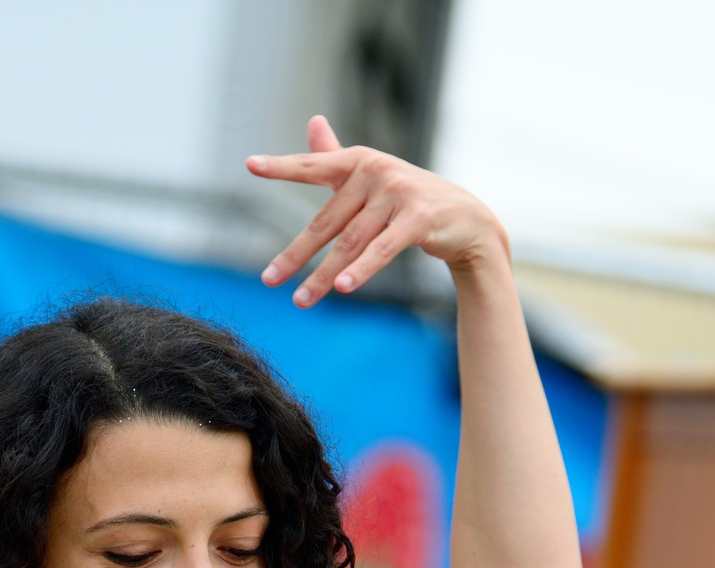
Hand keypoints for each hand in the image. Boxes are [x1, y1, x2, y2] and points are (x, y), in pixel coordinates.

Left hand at [248, 114, 504, 307]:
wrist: (464, 219)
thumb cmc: (409, 200)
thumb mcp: (372, 177)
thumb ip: (338, 155)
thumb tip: (313, 121)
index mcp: (359, 162)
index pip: (314, 166)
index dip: (282, 166)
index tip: (250, 165)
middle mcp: (376, 172)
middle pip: (326, 222)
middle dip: (296, 255)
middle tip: (269, 280)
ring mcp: (398, 193)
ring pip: (350, 243)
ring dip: (323, 275)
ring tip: (300, 301)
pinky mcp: (418, 219)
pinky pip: (382, 249)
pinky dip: (362, 269)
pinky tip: (343, 288)